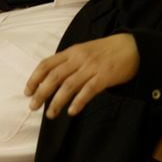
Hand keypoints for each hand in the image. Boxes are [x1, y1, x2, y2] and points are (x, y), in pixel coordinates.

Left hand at [25, 34, 139, 118]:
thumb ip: (69, 63)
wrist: (133, 47)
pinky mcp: (105, 76)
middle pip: (54, 77)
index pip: (46, 64)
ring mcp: (92, 67)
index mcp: (71, 52)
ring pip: (68, 85)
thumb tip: (52, 82)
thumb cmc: (106, 52)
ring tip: (50, 114)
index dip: (34, 78)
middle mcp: (79, 59)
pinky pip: (88, 90)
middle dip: (41, 93)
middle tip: (33, 106)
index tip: (27, 92)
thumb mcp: (84, 51)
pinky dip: (78, 101)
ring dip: (57, 101)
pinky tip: (72, 111)